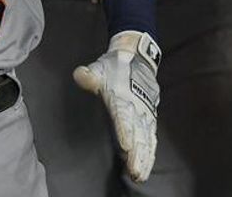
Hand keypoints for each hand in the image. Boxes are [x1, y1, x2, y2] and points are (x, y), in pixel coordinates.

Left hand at [73, 31, 161, 182]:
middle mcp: (136, 107)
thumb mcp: (100, 68)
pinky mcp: (150, 118)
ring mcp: (145, 114)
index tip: (125, 146)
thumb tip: (80, 75)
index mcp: (122, 96)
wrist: (137, 57)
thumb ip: (90, 75)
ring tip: (140, 174)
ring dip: (144, 158)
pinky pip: (152, 138)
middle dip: (136, 154)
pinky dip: (150, 153)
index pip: (124, 116)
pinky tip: (147, 166)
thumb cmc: (114, 66)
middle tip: (134, 171)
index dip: (125, 130)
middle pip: (138, 133)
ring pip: (146, 139)